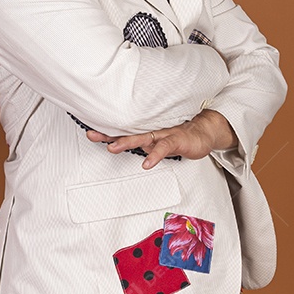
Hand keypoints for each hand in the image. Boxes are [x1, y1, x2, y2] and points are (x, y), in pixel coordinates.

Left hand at [85, 109, 236, 170]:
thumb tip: (125, 145)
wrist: (204, 130)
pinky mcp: (176, 140)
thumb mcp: (157, 142)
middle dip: (108, 134)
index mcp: (146, 131)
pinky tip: (146, 163)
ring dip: (126, 142)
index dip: (106, 132)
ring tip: (113, 148)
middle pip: (126, 132)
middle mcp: (151, 131)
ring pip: (142, 137)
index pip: (123, 131)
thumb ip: (142, 143)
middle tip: (91, 135)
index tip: (89, 131)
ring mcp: (163, 134)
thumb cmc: (180, 135)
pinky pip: (164, 148)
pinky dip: (155, 155)